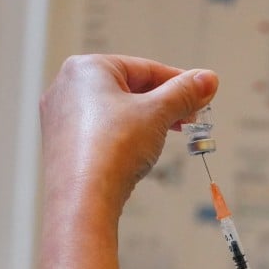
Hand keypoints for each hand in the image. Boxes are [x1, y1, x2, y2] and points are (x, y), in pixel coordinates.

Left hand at [40, 54, 217, 215]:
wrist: (83, 199)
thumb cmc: (111, 150)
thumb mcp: (158, 114)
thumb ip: (185, 93)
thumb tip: (207, 79)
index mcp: (87, 68)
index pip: (144, 68)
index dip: (178, 82)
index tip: (200, 94)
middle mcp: (67, 87)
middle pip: (129, 89)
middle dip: (162, 105)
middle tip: (188, 119)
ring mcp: (61, 117)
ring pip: (115, 111)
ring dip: (145, 122)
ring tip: (166, 137)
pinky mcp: (62, 145)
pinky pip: (100, 132)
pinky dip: (123, 138)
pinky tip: (137, 153)